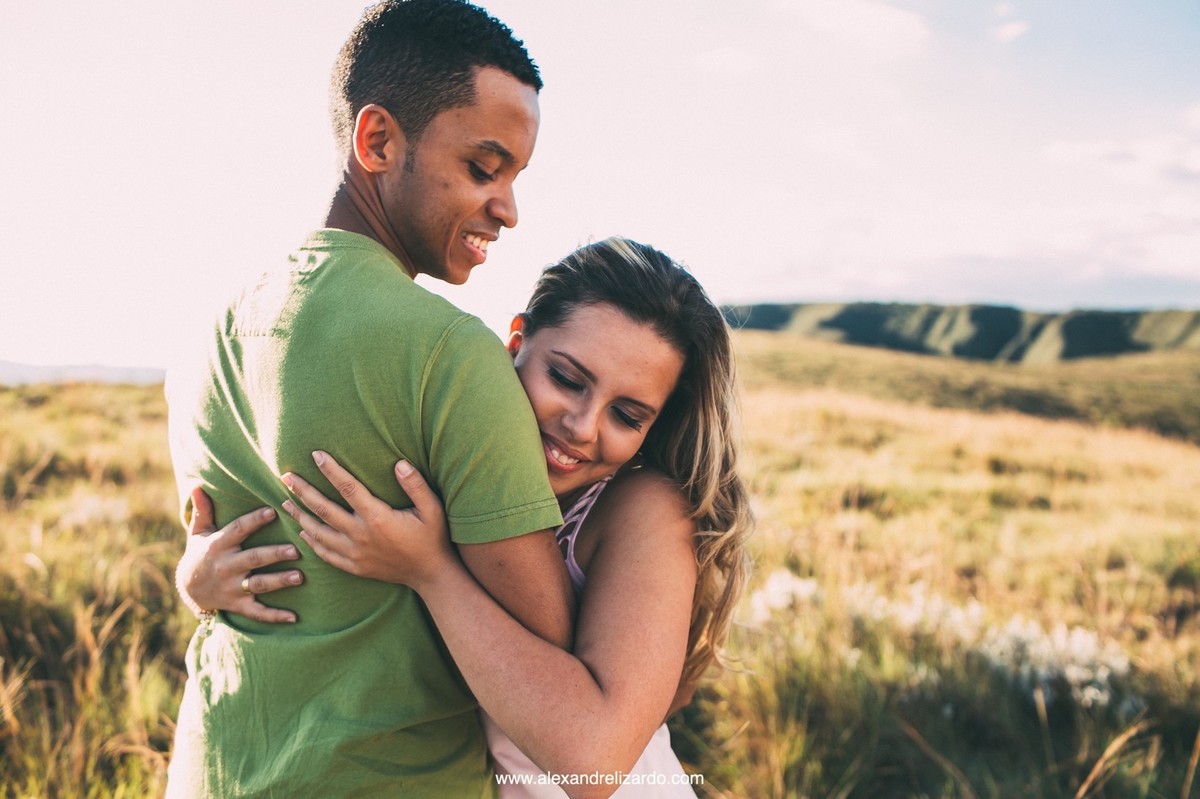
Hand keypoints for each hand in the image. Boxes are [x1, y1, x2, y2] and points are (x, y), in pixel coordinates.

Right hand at [176, 486, 302, 623]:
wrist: (189, 589)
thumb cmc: (201, 553)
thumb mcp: (198, 532)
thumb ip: (203, 511)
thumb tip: (196, 485)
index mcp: (218, 545)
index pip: (238, 530)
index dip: (255, 520)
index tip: (273, 510)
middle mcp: (226, 567)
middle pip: (253, 558)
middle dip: (274, 554)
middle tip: (297, 549)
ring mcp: (232, 588)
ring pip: (257, 584)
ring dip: (279, 581)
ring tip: (300, 576)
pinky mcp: (238, 606)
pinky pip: (257, 612)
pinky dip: (275, 616)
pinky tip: (294, 617)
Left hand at [280, 451, 454, 588]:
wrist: (430, 574)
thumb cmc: (432, 538)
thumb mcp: (432, 509)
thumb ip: (416, 485)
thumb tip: (399, 463)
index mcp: (378, 517)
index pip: (348, 488)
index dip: (331, 470)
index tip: (316, 455)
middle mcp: (361, 535)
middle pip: (324, 509)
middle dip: (303, 491)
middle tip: (286, 476)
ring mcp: (355, 553)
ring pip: (318, 532)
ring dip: (300, 516)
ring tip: (285, 502)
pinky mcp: (354, 566)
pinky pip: (325, 553)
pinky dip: (311, 542)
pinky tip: (302, 532)